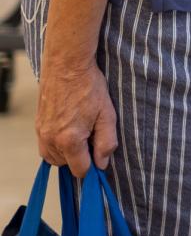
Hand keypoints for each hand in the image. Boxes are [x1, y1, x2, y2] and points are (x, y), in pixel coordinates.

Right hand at [35, 60, 117, 177]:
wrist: (67, 65)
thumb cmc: (89, 87)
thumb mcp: (107, 115)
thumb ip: (106, 142)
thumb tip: (102, 164)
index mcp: (70, 139)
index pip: (81, 170)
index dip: (93, 167)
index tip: (100, 155)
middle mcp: (51, 139)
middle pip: (66, 165)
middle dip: (80, 158)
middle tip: (92, 138)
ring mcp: (41, 132)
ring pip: (53, 157)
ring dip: (68, 153)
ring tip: (82, 132)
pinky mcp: (37, 125)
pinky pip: (46, 146)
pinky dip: (57, 144)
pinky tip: (70, 128)